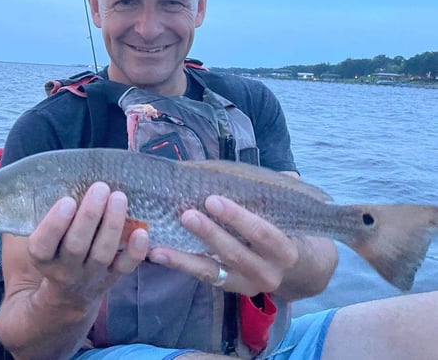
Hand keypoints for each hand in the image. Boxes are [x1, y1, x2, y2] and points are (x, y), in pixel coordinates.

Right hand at [27, 182, 148, 307]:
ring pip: (102, 253)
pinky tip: (142, 231)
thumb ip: (52, 215)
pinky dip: (135, 251)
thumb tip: (65, 177)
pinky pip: (126, 267)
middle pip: (76, 246)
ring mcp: (92, 274)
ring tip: (119, 197)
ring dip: (112, 224)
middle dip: (89, 216)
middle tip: (100, 188)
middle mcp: (66, 269)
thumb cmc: (58, 249)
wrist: (70, 293)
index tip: (67, 201)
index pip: (42, 245)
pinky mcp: (113, 277)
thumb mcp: (46, 238)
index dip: (54, 224)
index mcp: (44, 257)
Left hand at [149, 195, 298, 296]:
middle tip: (186, 215)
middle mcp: (268, 273)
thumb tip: (276, 170)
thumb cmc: (287, 228)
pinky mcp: (229, 288)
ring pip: (213, 271)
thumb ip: (281, 190)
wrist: (300, 268)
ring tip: (159, 247)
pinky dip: (181, 265)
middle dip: (209, 234)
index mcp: (285, 250)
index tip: (212, 200)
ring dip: (185, 258)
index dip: (237, 217)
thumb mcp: (290, 212)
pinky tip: (159, 255)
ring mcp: (247, 285)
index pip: (261, 233)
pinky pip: (203, 277)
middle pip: (235, 253)